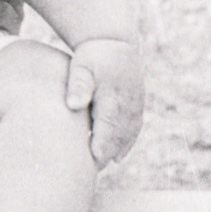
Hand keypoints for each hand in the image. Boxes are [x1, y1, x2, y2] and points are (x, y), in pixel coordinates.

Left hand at [66, 37, 144, 165]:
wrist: (114, 41)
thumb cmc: (93, 55)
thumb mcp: (82, 65)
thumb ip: (78, 85)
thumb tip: (73, 105)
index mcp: (112, 95)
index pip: (107, 125)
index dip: (101, 144)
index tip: (94, 159)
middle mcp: (127, 103)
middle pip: (118, 134)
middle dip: (107, 153)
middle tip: (93, 170)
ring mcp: (135, 104)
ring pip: (128, 134)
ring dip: (117, 150)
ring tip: (103, 166)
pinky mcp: (137, 104)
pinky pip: (134, 128)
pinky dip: (127, 142)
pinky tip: (118, 156)